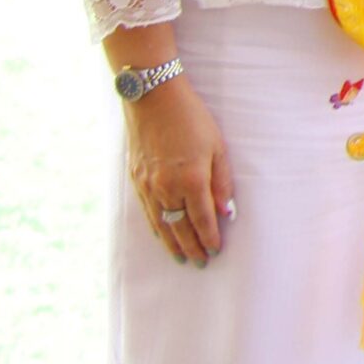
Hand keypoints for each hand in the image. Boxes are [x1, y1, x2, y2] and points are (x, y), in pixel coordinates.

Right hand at [125, 77, 232, 266]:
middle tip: (200, 263)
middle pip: (180, 227)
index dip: (209, 237)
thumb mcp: (217, 147)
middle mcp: (166, 188)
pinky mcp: (135, 180)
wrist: (153, 99)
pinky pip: (147, 212)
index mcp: (191, 180)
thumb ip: (222, 182)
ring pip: (161, 224)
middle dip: (191, 247)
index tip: (216, 251)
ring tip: (182, 258)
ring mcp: (148, 186)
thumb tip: (227, 212)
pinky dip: (156, 228)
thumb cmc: (192, 119)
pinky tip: (162, 235)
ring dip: (172, 243)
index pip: (202, 219)